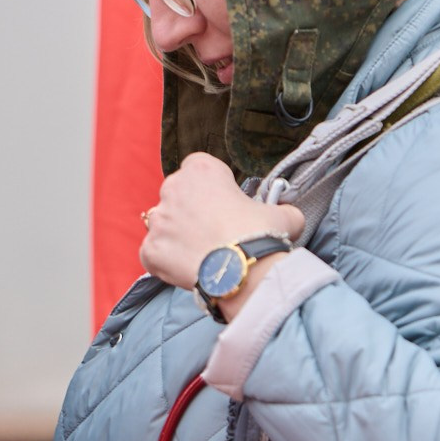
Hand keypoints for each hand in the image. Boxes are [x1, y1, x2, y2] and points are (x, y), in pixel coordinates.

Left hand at [139, 152, 300, 310]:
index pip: (198, 168)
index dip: (210, 186)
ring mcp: (159, 221)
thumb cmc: (260, 237)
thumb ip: (283, 209)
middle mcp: (173, 189)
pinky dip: (167, 261)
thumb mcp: (285, 215)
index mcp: (202, 170)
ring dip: (178, 235)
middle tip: (213, 232)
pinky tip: (188, 269)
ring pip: (164, 225)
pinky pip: (154, 254)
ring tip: (201, 253)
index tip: (222, 203)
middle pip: (177, 195)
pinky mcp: (150, 250)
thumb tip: (289, 215)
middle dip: (191, 211)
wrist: (242, 272)